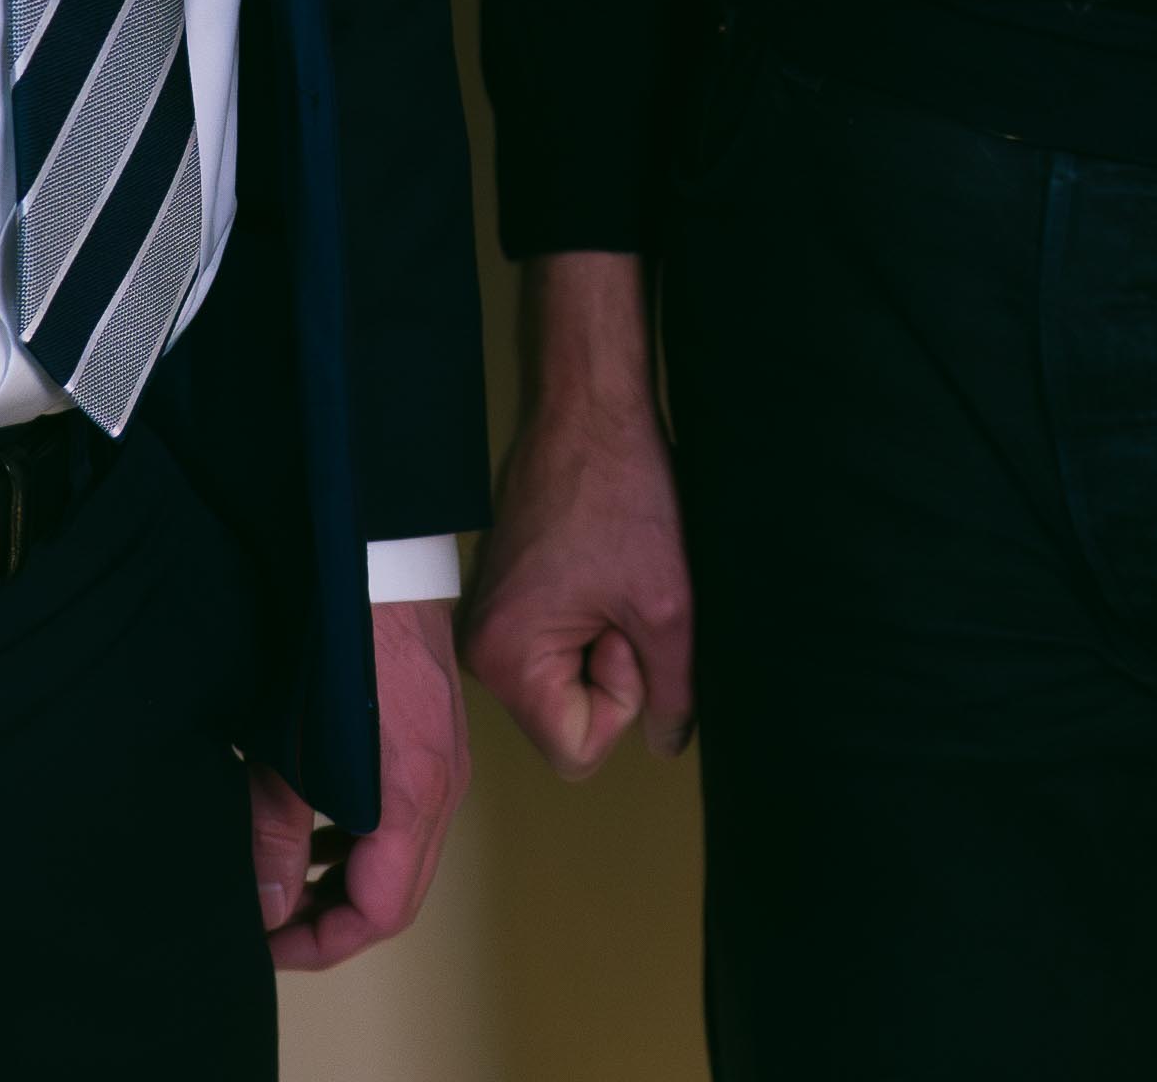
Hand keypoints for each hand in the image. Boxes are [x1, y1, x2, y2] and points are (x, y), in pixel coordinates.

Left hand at [254, 597, 468, 969]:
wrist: (370, 552)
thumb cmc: (327, 642)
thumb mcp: (280, 747)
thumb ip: (273, 835)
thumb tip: (269, 907)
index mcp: (413, 797)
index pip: (380, 913)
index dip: (319, 944)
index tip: (265, 945)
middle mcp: (444, 786)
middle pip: (397, 893)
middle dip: (332, 921)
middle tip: (270, 923)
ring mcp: (445, 757)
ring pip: (404, 855)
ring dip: (348, 881)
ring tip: (285, 879)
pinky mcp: (434, 731)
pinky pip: (408, 813)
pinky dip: (366, 838)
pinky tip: (318, 824)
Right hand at [459, 250, 696, 775]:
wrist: (592, 407)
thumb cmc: (622, 490)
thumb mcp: (667, 606)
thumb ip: (674, 691)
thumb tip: (668, 744)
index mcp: (506, 661)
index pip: (576, 749)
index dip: (622, 699)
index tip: (624, 628)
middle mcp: (482, 651)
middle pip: (568, 718)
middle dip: (612, 667)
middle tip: (621, 592)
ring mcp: (491, 623)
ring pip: (568, 681)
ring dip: (604, 638)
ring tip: (612, 575)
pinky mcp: (508, 599)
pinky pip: (560, 645)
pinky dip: (592, 617)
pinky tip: (601, 565)